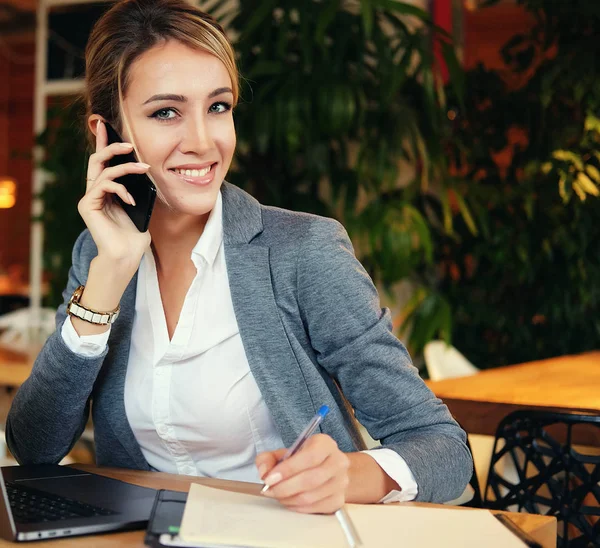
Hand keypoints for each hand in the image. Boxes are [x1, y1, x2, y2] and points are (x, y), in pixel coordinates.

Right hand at [78, 120, 151, 268]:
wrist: (126, 256)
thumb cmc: (134, 235)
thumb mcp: (140, 206)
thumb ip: (136, 189)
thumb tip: (144, 170)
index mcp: (106, 190)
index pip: (103, 162)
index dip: (103, 142)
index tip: (105, 124)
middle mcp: (95, 191)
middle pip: (98, 160)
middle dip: (111, 147)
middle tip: (129, 143)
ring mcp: (90, 198)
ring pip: (104, 170)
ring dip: (126, 167)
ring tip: (144, 168)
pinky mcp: (88, 205)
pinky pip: (104, 186)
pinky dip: (121, 189)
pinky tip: (131, 199)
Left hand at [255, 434, 349, 513]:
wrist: (327, 468)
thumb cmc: (304, 460)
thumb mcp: (285, 452)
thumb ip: (268, 458)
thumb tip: (264, 472)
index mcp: (325, 444)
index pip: (309, 457)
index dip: (288, 469)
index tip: (269, 478)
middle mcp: (338, 462)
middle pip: (310, 480)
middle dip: (284, 488)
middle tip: (269, 490)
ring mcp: (340, 483)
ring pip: (310, 497)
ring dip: (288, 499)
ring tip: (277, 495)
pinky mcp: (338, 500)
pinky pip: (314, 508)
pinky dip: (297, 507)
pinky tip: (289, 501)